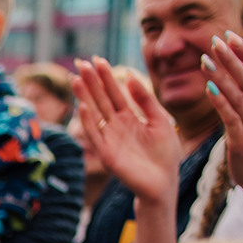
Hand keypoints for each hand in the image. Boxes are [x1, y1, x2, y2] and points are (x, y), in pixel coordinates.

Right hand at [72, 57, 183, 205]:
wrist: (164, 182)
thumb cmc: (165, 153)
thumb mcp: (160, 119)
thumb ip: (146, 100)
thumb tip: (130, 77)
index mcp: (129, 117)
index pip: (114, 93)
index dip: (106, 77)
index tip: (97, 59)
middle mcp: (115, 126)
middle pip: (101, 99)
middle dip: (91, 82)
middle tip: (80, 62)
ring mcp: (109, 139)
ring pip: (94, 113)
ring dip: (84, 96)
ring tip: (76, 78)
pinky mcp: (107, 154)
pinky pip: (95, 135)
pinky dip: (88, 121)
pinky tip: (83, 106)